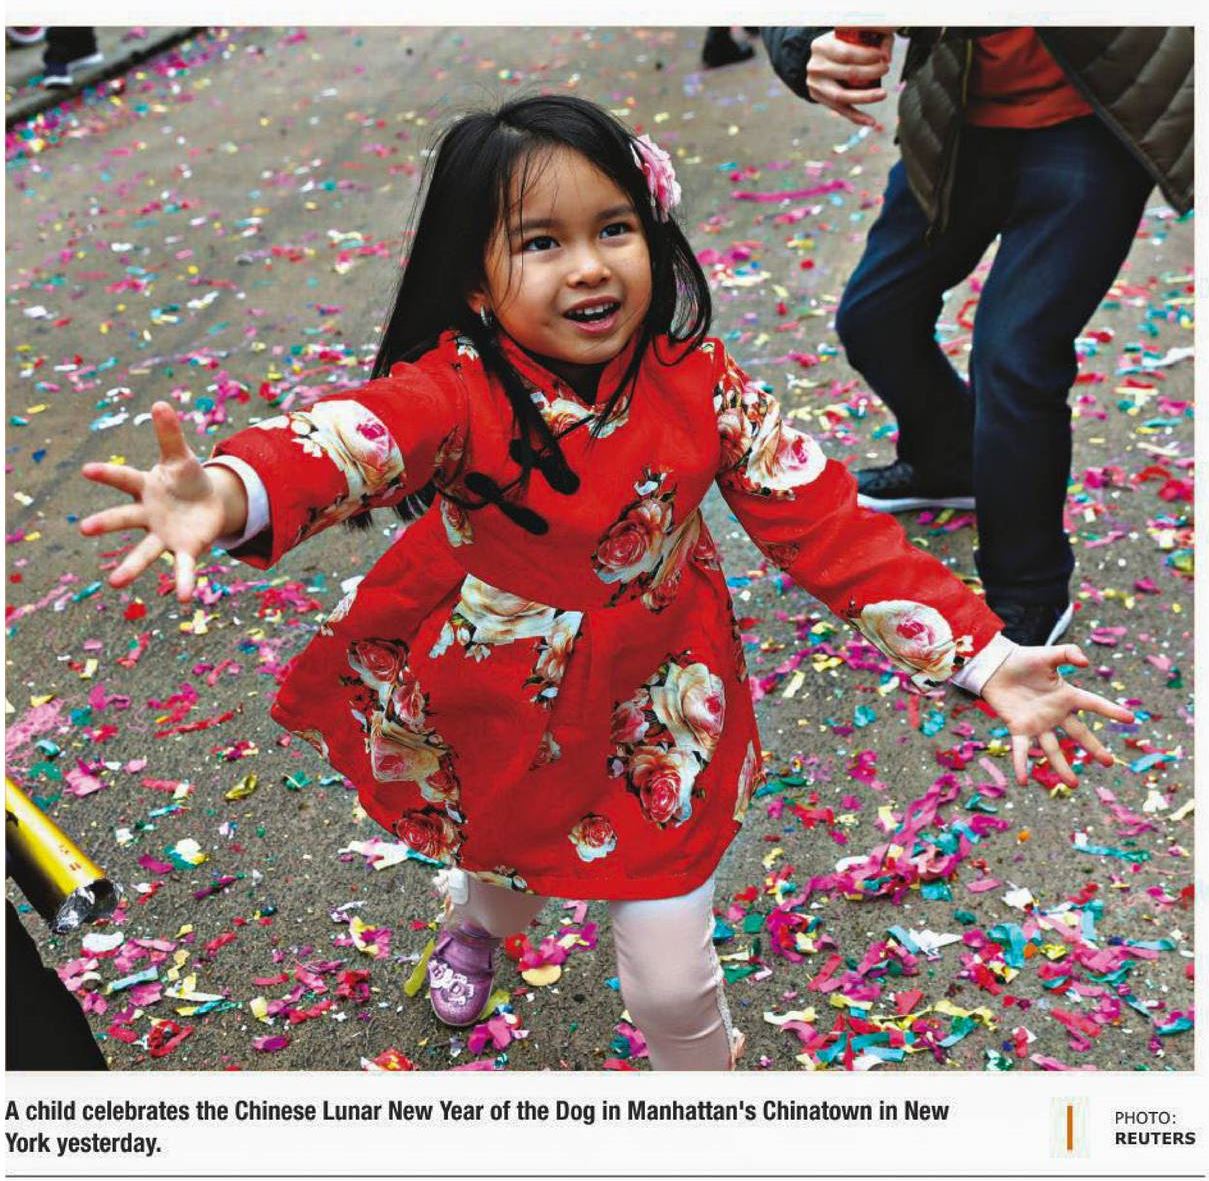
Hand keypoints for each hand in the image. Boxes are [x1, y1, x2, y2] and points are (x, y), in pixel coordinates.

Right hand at [79, 401, 247, 602]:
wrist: (209, 503)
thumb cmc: (187, 478)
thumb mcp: (182, 457)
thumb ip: (170, 435)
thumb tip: (160, 403)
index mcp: (145, 487)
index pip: (124, 478)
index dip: (107, 473)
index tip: (86, 469)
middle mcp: (148, 514)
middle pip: (124, 518)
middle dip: (105, 522)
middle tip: (84, 528)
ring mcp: (163, 535)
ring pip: (144, 552)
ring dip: (131, 567)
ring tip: (116, 583)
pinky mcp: (185, 549)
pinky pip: (184, 567)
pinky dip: (185, 581)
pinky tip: (184, 599)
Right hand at [806, 28, 893, 125]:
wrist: (818, 58)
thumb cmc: (840, 43)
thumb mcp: (851, 33)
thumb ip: (872, 36)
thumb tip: (887, 56)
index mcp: (821, 46)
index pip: (847, 53)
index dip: (867, 55)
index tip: (883, 56)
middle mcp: (815, 67)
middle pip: (846, 73)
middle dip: (870, 72)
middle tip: (885, 69)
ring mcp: (815, 85)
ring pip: (842, 96)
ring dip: (865, 96)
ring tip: (882, 94)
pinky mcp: (819, 98)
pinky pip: (840, 110)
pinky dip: (857, 117)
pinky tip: (871, 121)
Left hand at [980, 644, 1134, 786]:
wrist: (994, 666)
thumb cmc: (1022, 660)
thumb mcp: (1048, 654)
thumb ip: (1068, 654)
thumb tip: (1086, 663)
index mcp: (1066, 696)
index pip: (1094, 704)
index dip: (1111, 711)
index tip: (1130, 719)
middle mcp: (1055, 713)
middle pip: (1078, 734)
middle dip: (1094, 748)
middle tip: (1109, 762)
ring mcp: (1037, 723)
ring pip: (1053, 749)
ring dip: (1062, 766)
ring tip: (1073, 785)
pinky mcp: (1018, 727)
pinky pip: (1021, 749)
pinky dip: (1021, 764)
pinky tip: (1022, 781)